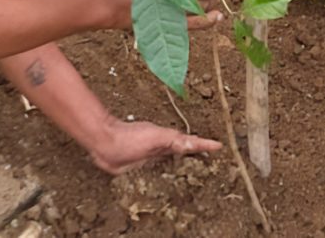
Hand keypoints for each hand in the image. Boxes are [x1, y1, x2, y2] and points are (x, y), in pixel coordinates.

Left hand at [87, 117, 221, 174]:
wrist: (105, 144)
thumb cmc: (130, 137)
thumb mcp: (157, 137)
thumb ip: (176, 141)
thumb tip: (197, 143)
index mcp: (169, 141)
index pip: (191, 145)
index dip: (205, 146)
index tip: (220, 147)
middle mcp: (162, 151)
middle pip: (183, 155)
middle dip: (197, 158)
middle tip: (211, 164)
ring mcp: (152, 161)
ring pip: (172, 167)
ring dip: (183, 170)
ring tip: (196, 177)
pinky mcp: (141, 172)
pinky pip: (158, 177)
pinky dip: (167, 180)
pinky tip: (169, 186)